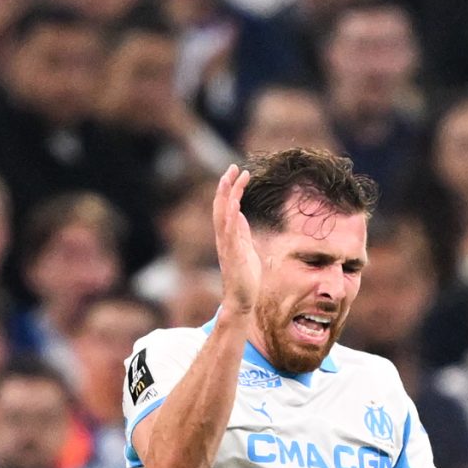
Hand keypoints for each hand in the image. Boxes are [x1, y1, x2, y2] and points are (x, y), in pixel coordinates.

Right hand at [212, 164, 258, 318]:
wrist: (242, 300)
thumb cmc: (245, 277)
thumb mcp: (246, 248)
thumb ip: (241, 231)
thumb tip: (239, 213)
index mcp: (228, 235)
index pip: (227, 206)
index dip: (232, 189)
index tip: (240, 172)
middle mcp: (224, 238)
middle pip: (220, 206)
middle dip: (226, 186)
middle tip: (233, 167)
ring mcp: (227, 246)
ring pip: (221, 216)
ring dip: (225, 197)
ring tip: (229, 179)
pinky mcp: (233, 256)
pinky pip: (229, 234)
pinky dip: (230, 219)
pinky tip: (233, 206)